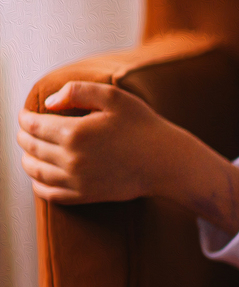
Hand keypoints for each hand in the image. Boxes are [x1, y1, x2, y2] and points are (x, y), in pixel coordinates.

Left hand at [17, 81, 175, 203]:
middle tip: (26, 130)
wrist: (166, 163)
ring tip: (30, 151)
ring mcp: (77, 180)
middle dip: (24, 136)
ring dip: (27, 158)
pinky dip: (38, 185)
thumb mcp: (113, 97)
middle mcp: (71, 158)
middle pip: (30, 147)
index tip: (27, 114)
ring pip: (35, 170)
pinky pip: (50, 193)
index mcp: (74, 132)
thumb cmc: (143, 126)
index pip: (32, 125)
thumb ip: (77, 91)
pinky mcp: (86, 195)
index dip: (24, 117)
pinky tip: (39, 176)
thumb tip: (49, 103)